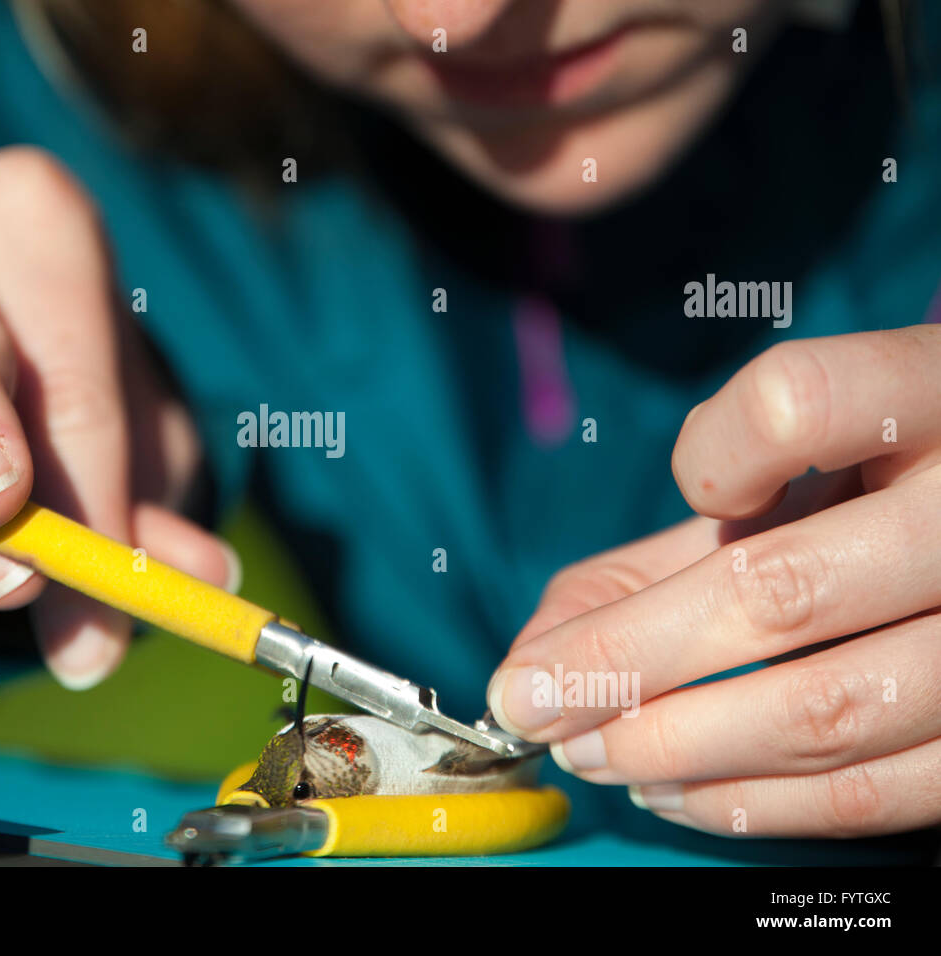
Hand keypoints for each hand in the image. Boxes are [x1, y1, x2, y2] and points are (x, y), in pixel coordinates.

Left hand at [488, 328, 940, 837]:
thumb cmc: (862, 506)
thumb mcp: (774, 496)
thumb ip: (659, 557)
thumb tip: (531, 661)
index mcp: (921, 403)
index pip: (797, 406)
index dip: (720, 451)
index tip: (699, 486)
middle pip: (780, 590)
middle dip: (624, 662)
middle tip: (536, 701)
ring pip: (823, 708)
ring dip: (673, 748)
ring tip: (590, 753)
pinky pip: (870, 792)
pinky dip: (750, 804)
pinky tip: (675, 790)